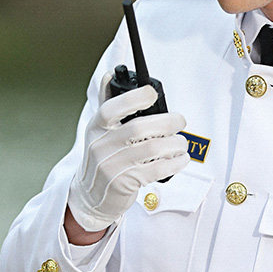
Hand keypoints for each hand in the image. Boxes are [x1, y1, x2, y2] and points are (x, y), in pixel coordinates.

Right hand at [67, 73, 189, 231]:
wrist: (90, 197)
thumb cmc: (102, 160)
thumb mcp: (98, 132)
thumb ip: (107, 105)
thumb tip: (111, 74)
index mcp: (96, 128)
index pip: (111, 108)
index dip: (134, 98)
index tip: (152, 93)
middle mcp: (102, 146)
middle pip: (139, 128)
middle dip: (167, 121)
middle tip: (180, 121)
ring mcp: (113, 166)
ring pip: (152, 149)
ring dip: (175, 144)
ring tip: (182, 143)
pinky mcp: (125, 183)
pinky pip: (157, 170)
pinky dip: (174, 163)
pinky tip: (180, 159)